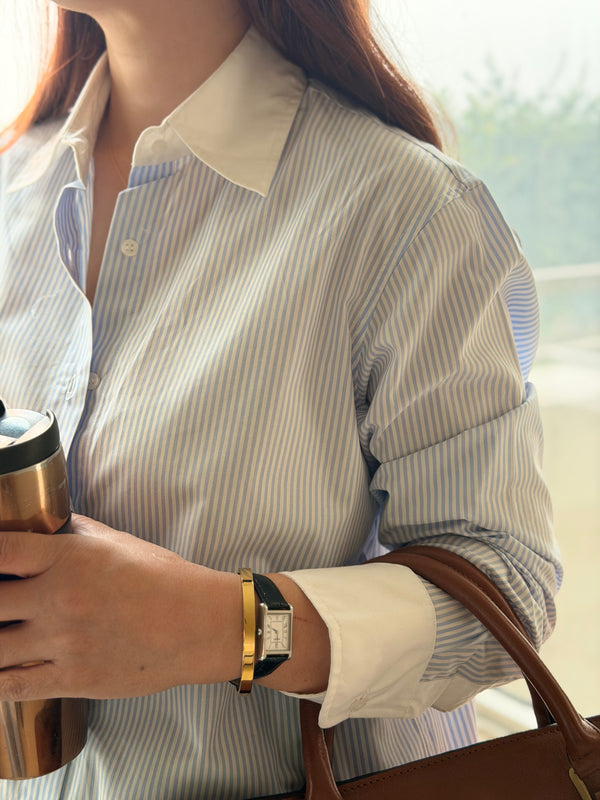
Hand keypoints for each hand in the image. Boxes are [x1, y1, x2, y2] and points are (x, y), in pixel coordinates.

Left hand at [0, 515, 240, 701]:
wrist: (199, 623)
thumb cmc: (164, 579)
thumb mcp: (118, 542)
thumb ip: (76, 532)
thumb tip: (47, 522)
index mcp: (69, 557)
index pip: (1, 551)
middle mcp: (59, 597)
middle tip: (2, 605)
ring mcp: (63, 641)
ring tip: (6, 634)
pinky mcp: (72, 678)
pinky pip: (12, 686)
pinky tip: (3, 669)